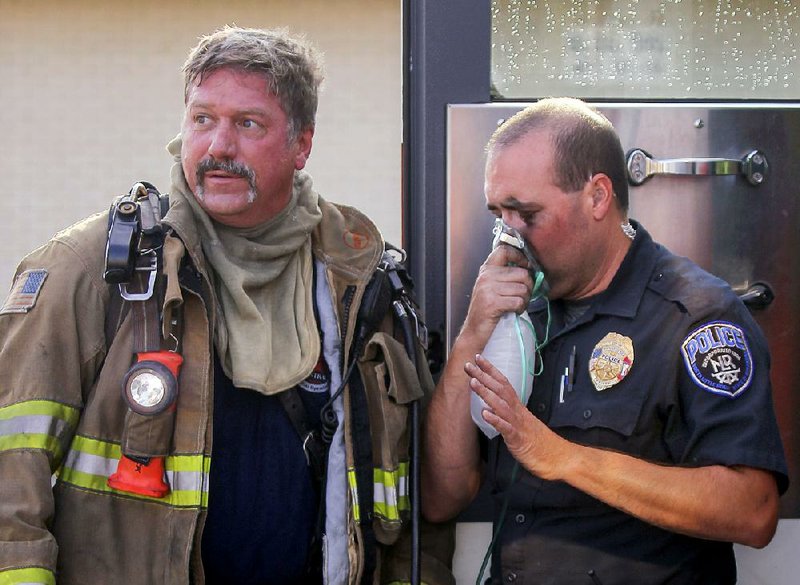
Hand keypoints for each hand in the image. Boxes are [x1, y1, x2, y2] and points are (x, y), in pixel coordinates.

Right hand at [462, 246, 532, 342]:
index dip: (520, 256)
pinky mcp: (492, 303)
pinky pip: (518, 301)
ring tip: (516, 306)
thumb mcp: (491, 288)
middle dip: (528, 287)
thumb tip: (530, 270)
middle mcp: (486, 277)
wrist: (473, 332)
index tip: (527, 266)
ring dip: (524, 300)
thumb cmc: (486, 311)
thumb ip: (505, 276)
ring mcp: (488, 289)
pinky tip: (513, 311)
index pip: (504, 251)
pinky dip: (520, 308)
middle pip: (522, 273)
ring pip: (522, 289)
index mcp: (486, 270)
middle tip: (522, 297)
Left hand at [466, 353, 565, 480]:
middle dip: (483, 376)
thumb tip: (491, 404)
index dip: (491, 370)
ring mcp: (517, 424)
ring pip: (501, 405)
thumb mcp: (519, 422)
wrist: (555, 457)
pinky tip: (484, 414)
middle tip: (468, 365)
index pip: (503, 383)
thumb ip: (507, 412)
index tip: (478, 358)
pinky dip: (495, 420)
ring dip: (486, 393)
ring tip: (473, 383)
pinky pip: (506, 428)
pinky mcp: (517, 438)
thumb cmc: (535, 440)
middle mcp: (517, 411)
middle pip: (500, 389)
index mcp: (517, 407)